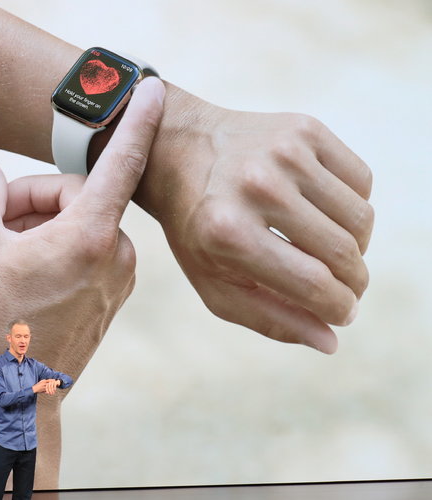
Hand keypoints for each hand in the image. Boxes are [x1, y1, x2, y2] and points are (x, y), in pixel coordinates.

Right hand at [0, 77, 165, 488]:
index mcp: (89, 235)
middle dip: (30, 200)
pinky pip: (85, 251)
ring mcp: (117, 279)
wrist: (10, 401)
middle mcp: (116, 255)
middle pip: (75, 195)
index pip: (120, 160)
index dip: (136, 118)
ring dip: (38, 226)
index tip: (155, 88)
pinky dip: (54, 248)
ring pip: (78, 224)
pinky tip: (19, 273)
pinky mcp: (110, 297)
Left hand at [133, 86, 373, 353]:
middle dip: (354, 282)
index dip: (339, 309)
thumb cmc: (197, 228)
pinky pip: (362, 181)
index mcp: (227, 231)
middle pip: (344, 253)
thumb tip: (331, 340)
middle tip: (345, 287)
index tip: (342, 313)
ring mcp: (283, 151)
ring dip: (357, 246)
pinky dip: (353, 206)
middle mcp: (257, 186)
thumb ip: (269, 317)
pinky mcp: (304, 127)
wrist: (179, 151)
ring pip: (362, 218)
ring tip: (331, 252)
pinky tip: (323, 212)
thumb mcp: (214, 282)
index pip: (314, 285)